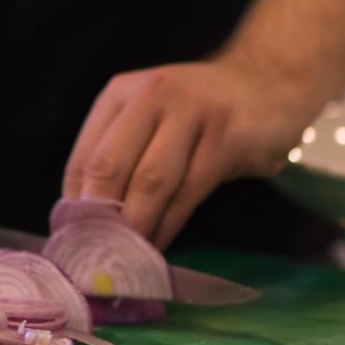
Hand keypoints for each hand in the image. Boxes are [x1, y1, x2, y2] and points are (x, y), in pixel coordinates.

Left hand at [62, 60, 310, 248]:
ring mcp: (193, 112)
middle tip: (96, 258)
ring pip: (151, 181)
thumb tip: (83, 221)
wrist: (269, 85)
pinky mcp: (228, 137)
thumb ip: (118, 158)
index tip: (74, 244)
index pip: (84, 157)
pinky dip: (169, 225)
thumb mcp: (150, 121)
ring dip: (136, 227)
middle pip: (110, 165)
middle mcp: (153, 94)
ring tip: (126, 259)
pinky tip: (160, 246)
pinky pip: (189, 191)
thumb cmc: (199, 114)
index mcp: (121, 93)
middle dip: (100, 218)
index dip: (75, 206)